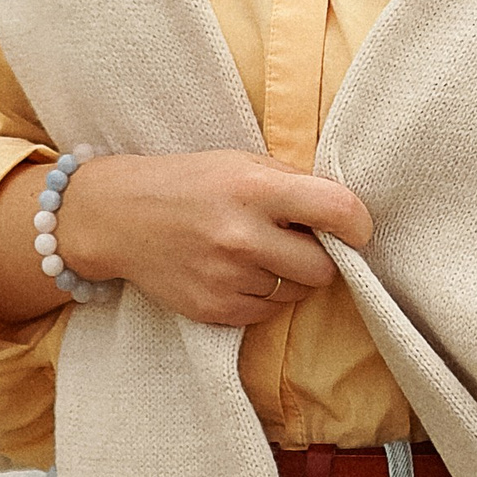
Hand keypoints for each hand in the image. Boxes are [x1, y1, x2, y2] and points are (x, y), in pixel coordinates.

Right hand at [59, 151, 373, 327]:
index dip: (358, 224)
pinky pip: (266, 314)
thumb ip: (294, 185)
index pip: (337, 211)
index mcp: (254, 189)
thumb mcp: (241, 163)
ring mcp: (225, 278)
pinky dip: (264, 297)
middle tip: (301, 243)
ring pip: (296, 294)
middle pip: (323, 268)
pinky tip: (239, 272)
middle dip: (322, 258)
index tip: (355, 228)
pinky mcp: (213, 309)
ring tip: (259, 254)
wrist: (117, 216)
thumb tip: (347, 216)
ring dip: (290, 278)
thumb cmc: (190, 182)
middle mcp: (241, 237)